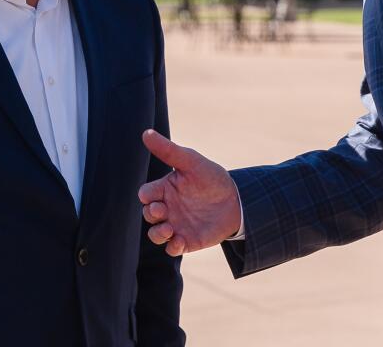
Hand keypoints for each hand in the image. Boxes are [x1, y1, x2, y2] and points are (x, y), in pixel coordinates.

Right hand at [138, 130, 241, 256]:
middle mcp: (168, 207)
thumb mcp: (191, 161)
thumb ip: (169, 150)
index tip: (155, 195)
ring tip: (169, 229)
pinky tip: (180, 241)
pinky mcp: (187, 240)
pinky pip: (172, 249)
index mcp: (165, 189)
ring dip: (158, 234)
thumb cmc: (211, 177)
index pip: (145, 194)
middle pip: (147, 214)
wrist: (237, 199)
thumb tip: (146, 132)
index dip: (146, 196)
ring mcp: (176, 225)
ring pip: (155, 234)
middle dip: (151, 213)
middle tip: (162, 210)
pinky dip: (172, 247)